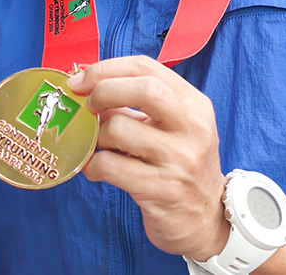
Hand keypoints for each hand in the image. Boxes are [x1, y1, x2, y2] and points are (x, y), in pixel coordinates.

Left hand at [68, 55, 229, 260]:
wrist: (205, 219)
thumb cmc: (178, 165)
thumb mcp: (170, 127)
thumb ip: (136, 104)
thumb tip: (86, 83)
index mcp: (195, 105)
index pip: (147, 67)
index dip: (106, 68)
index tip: (80, 79)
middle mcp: (193, 128)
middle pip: (143, 89)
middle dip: (102, 91)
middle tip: (88, 106)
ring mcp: (180, 160)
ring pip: (118, 129)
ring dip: (97, 137)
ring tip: (102, 147)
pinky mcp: (162, 189)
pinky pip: (109, 165)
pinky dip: (92, 165)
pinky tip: (97, 169)